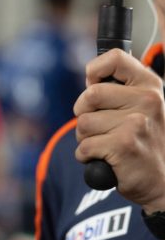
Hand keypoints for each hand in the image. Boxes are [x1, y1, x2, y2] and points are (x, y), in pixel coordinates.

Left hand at [74, 48, 164, 212]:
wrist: (163, 182)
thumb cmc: (142, 141)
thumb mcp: (139, 107)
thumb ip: (118, 89)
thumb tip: (89, 77)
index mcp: (149, 85)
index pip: (114, 57)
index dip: (94, 72)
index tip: (95, 86)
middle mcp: (148, 100)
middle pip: (89, 95)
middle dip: (84, 114)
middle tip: (102, 127)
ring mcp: (137, 122)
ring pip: (83, 123)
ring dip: (86, 138)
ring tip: (108, 144)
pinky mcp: (124, 144)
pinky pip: (84, 146)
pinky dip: (86, 156)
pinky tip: (106, 159)